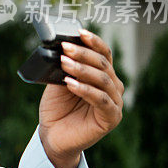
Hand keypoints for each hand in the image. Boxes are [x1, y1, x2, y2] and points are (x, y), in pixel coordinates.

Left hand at [38, 28, 124, 167]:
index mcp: (102, 75)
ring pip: (103, 80)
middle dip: (83, 54)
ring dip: (82, 69)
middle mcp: (112, 86)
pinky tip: (70, 83)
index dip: (93, 42)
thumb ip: (64, 67)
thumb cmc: (57, 108)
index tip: (79, 32)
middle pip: (103, 64)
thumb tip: (62, 50)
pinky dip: (85, 89)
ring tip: (64, 63)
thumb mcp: (58, 82)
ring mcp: (114, 102)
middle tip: (65, 48)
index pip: (103, 53)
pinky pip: (101, 99)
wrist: (53, 136)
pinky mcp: (112, 117)